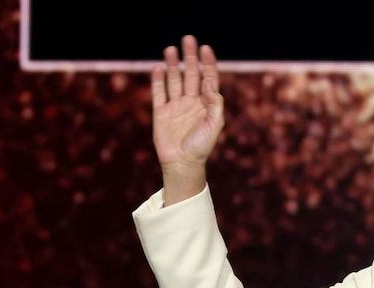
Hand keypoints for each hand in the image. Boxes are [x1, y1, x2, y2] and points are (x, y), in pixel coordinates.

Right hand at [150, 35, 224, 203]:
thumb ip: (214, 102)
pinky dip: (158, 79)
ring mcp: (175, 106)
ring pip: (174, 80)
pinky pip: (159, 92)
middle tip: (188, 39)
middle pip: (191, 74)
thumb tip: (207, 81)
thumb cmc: (202, 146)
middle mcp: (191, 102)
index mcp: (206, 105)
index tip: (205, 48)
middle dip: (190, 57)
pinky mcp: (161, 112)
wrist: (182, 163)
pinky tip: (158, 66)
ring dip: (172, 64)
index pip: (208, 78)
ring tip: (171, 49)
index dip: (208, 63)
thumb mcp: (215, 124)